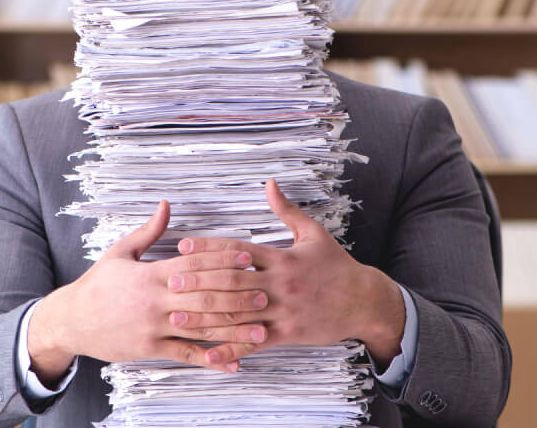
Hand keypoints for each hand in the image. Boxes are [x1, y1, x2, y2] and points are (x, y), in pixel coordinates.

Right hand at [28, 200, 270, 382]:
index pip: (194, 263)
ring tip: (260, 328)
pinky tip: (234, 361)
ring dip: (233, 328)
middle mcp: (156, 301)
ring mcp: (154, 327)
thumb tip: (166, 205)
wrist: (70, 320)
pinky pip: (185, 354)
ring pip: (200, 326)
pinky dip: (211, 359)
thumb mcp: (120, 252)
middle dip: (236, 294)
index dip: (223, 258)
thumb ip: (148, 231)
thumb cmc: (97, 285)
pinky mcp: (150, 349)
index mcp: (151, 274)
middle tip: (264, 293)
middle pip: (204, 295)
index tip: (248, 255)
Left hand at [174, 179, 405, 364]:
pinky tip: (208, 352)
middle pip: (232, 281)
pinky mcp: (288, 334)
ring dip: (205, 316)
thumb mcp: (313, 234)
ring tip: (177, 317)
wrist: (365, 301)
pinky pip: (254, 342)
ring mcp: (283, 310)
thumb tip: (269, 183)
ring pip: (238, 313)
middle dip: (199, 282)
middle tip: (171, 282)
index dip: (208, 248)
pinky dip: (231, 348)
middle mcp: (279, 283)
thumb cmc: (336, 267)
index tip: (183, 247)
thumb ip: (287, 210)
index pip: (238, 250)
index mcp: (281, 257)